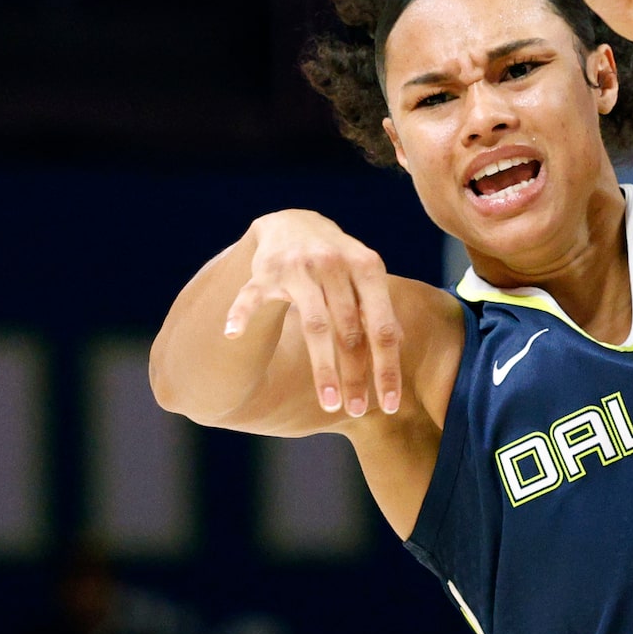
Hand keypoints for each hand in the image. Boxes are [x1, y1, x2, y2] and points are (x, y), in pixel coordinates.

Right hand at [224, 211, 403, 417]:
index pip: (382, 326)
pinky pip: (251, 296)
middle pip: (349, 330)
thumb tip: (399, 348)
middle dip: (355, 375)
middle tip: (357, 410)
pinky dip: (241, 313)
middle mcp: (334, 265)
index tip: (391, 405)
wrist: (294, 223)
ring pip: (315, 325)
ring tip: (330, 404)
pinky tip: (233, 334)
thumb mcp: (364, 276)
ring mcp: (298, 267)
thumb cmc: (337, 262)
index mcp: (367, 267)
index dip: (387, 367)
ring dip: (324, 368)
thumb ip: (379, 308)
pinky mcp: (265, 272)